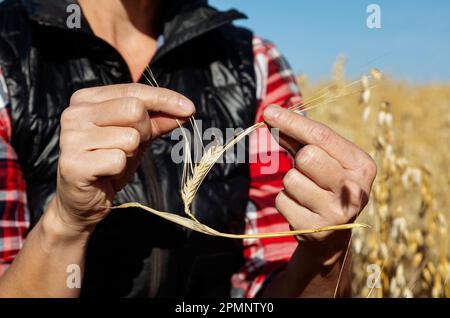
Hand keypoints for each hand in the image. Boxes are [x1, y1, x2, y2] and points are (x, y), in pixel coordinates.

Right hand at [51, 84, 194, 235]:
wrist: (82, 201)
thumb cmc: (108, 162)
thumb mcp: (137, 137)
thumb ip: (158, 121)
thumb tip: (186, 110)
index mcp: (86, 99)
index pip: (133, 89)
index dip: (164, 99)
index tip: (189, 108)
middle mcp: (75, 113)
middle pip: (134, 109)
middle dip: (145, 130)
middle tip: (133, 147)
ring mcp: (71, 138)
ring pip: (129, 137)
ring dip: (131, 153)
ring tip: (114, 160)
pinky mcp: (74, 163)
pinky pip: (118, 160)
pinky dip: (119, 169)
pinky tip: (105, 173)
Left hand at [263, 105, 376, 261]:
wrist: (332, 234)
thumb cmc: (325, 184)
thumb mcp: (321, 158)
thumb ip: (299, 138)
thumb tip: (271, 115)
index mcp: (362, 165)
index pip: (323, 136)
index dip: (293, 122)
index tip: (269, 112)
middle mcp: (355, 190)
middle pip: (307, 157)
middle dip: (298, 160)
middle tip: (308, 171)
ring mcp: (336, 213)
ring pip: (291, 180)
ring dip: (291, 183)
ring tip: (305, 192)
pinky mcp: (314, 230)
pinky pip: (282, 201)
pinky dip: (285, 201)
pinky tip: (300, 208)